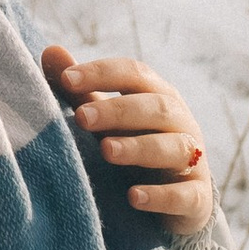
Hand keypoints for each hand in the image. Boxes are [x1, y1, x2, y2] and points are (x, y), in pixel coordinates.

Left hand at [43, 45, 212, 231]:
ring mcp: (193, 159)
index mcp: (158, 95)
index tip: (66, 79)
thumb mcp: (109, 117)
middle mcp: (181, 122)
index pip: (134, 74)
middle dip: (118, 110)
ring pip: (174, 147)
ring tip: (106, 150)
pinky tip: (133, 197)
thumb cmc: (136, 142)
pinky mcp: (198, 197)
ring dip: (139, 147)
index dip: (102, 73)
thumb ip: (82, 89)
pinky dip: (161, 195)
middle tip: (81, 117)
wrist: (179, 196)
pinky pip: (185, 195)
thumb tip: (50, 52)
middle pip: (155, 107)